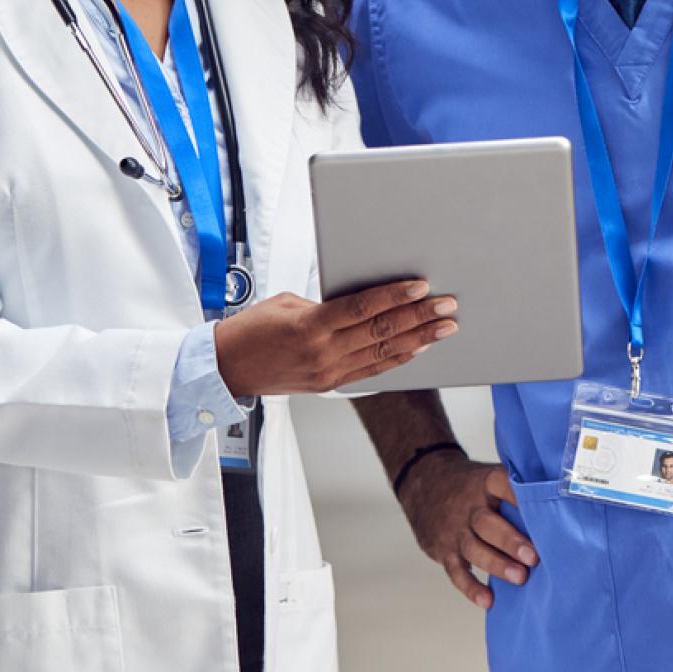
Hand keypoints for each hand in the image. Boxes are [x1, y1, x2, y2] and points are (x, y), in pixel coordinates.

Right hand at [215, 278, 455, 395]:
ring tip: (445, 327)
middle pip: (381, 330)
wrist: (225, 369)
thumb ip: (327, 304)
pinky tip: (419, 348)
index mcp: (310, 326)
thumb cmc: (251, 329)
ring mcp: (328, 372)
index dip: (394, 296)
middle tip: (447, 305)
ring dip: (419, 339)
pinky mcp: (329, 384)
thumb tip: (364, 299)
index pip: (362, 308)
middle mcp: (323, 353)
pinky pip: (372, 370)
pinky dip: (398, 358)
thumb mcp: (287, 303)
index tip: (421, 287)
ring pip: (383, 352)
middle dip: (419, 316)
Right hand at [396, 456, 535, 609]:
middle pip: (487, 524)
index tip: (539, 507)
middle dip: (510, 541)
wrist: (424, 483)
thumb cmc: (471, 486)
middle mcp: (468, 507)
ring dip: (497, 565)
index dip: (518, 494)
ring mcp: (454, 530)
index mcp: (484, 483)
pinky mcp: (443, 551)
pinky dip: (471, 588)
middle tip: (533, 557)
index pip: (500, 483)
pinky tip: (488, 600)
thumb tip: (561, 499)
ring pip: (473, 549)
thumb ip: (515, 488)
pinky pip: (456, 572)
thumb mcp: (488, 476)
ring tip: (520, 578)